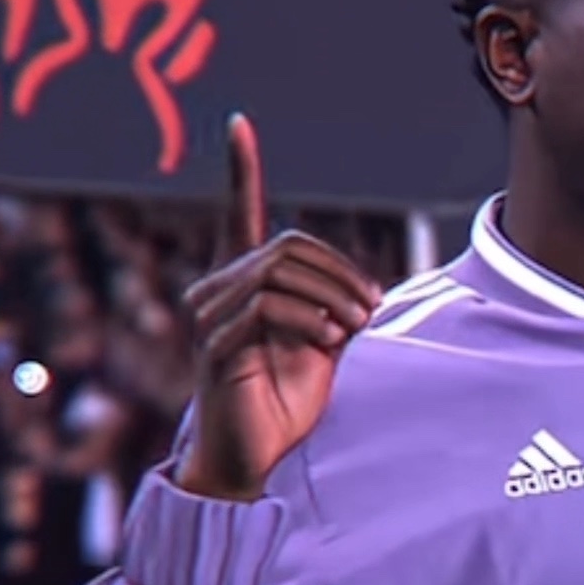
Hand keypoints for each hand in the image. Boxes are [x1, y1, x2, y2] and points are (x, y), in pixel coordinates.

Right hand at [175, 114, 381, 499]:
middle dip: (338, 272)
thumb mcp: (326, 344)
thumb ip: (337, 307)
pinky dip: (308, 319)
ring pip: (277, 273)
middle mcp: (217, 292)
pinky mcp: (217, 347)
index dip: (240, 170)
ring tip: (354, 328)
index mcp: (243, 284)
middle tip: (371, 308)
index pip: (239, 215)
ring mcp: (212, 318)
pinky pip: (266, 308)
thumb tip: (372, 289)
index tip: (238, 123)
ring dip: (330, 296)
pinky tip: (329, 342)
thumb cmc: (291, 403)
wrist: (261, 461)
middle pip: (284, 246)